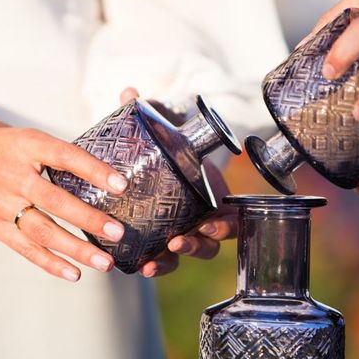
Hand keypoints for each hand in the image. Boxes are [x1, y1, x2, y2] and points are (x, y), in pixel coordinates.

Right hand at [0, 95, 130, 281]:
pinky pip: (24, 248)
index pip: (66, 157)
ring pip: (43, 231)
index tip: (121, 185)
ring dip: (76, 249)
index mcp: (24, 145)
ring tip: (104, 262)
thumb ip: (50, 155)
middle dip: (90, 220)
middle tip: (119, 232)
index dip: (95, 171)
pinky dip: (50, 263)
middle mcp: (12, 175)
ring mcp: (0, 203)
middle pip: (57, 201)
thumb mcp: (18, 136)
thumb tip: (94, 172)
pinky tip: (73, 274)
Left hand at [115, 88, 237, 277]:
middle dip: (196, 246)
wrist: (146, 168)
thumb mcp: (158, 135)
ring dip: (172, 262)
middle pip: (210, 243)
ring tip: (152, 263)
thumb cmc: (162, 152)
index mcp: (210, 195)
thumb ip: (147, 115)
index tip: (209, 223)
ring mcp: (181, 233)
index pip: (230, 217)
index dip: (225, 226)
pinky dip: (155, 267)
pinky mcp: (160, 244)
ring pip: (185, 255)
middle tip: (177, 242)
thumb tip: (128, 90)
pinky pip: (163, 262)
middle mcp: (200, 218)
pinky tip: (138, 268)